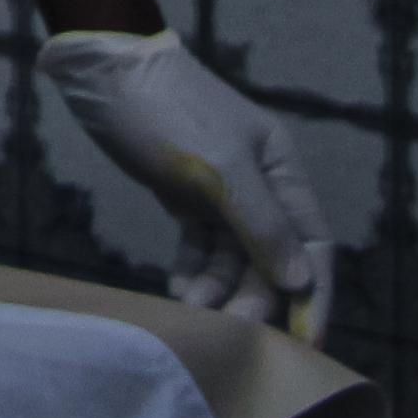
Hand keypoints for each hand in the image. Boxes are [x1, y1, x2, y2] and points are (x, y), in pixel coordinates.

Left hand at [38, 28, 334, 338]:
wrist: (104, 73)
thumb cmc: (168, 110)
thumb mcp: (220, 167)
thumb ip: (263, 224)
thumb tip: (301, 281)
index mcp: (282, 169)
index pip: (312, 244)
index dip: (314, 295)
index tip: (306, 343)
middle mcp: (259, 184)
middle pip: (271, 259)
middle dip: (254, 297)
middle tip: (228, 329)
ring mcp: (221, 192)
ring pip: (233, 258)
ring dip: (219, 289)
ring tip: (193, 309)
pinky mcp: (186, 196)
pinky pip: (201, 248)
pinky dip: (194, 271)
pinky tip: (179, 290)